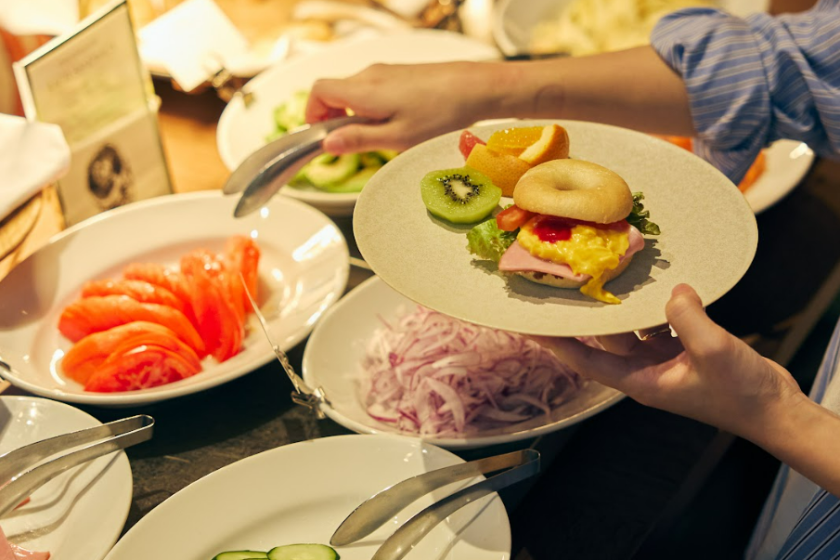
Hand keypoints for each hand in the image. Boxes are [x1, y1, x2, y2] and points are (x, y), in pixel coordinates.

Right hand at [305, 62, 500, 153]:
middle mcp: (370, 75)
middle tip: (351, 144)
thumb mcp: (397, 137)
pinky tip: (396, 124)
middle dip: (335, 119)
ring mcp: (386, 72)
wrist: (476, 88)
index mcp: (363, 90)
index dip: (313, 115)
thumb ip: (359, 140)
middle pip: (334, 92)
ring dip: (355, 115)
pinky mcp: (400, 74)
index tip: (323, 137)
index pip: (318, 92)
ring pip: (354, 92)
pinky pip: (373, 90)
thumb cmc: (441, 114)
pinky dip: (372, 107)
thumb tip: (327, 144)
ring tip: (379, 137)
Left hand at [531, 284, 803, 442]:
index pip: (583, 359)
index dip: (554, 342)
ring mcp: (662, 361)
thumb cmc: (741, 394)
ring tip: (604, 274)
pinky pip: (657, 324)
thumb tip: (671, 291)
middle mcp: (643, 371)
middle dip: (582, 315)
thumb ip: (687, 319)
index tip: (527, 326)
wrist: (774, 409)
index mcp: (638, 381)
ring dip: (620, 306)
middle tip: (560, 286)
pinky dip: (654, 307)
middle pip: (601, 339)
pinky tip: (654, 285)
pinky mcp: (682, 351)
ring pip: (629, 329)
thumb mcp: (713, 352)